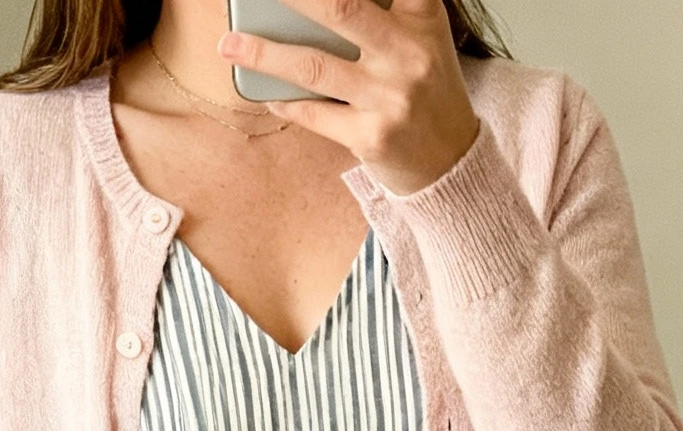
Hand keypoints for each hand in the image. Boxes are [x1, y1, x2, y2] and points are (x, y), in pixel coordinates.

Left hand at [219, 0, 478, 196]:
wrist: (452, 163)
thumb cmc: (424, 89)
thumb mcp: (421, 38)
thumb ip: (386, 11)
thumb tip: (313, 9)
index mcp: (421, 20)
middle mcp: (408, 56)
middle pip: (340, 9)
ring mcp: (389, 100)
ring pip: (314, 66)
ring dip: (264, 53)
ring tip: (230, 43)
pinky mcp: (371, 138)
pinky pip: (315, 115)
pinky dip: (284, 101)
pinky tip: (263, 91)